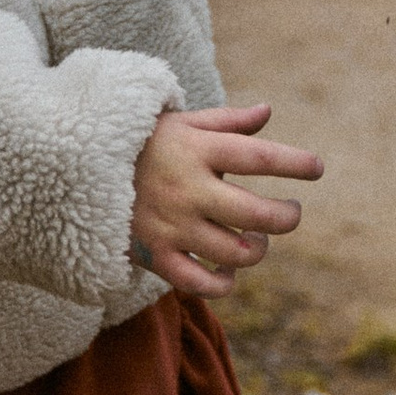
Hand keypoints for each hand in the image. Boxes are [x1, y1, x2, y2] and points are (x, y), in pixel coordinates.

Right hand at [129, 103, 321, 301]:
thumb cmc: (143, 143)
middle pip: (255, 214)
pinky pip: (198, 282)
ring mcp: (171, 226)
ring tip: (258, 238)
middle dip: (286, 217)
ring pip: (234, 253)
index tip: (316, 168)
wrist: (79, 167)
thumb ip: (227, 121)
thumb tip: (267, 111)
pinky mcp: (155, 255)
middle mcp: (187, 189)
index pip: (258, 157)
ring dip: (258, 249)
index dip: (294, 163)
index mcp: (197, 151)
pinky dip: (223, 283)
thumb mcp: (183, 123)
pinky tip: (230, 270)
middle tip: (292, 212)